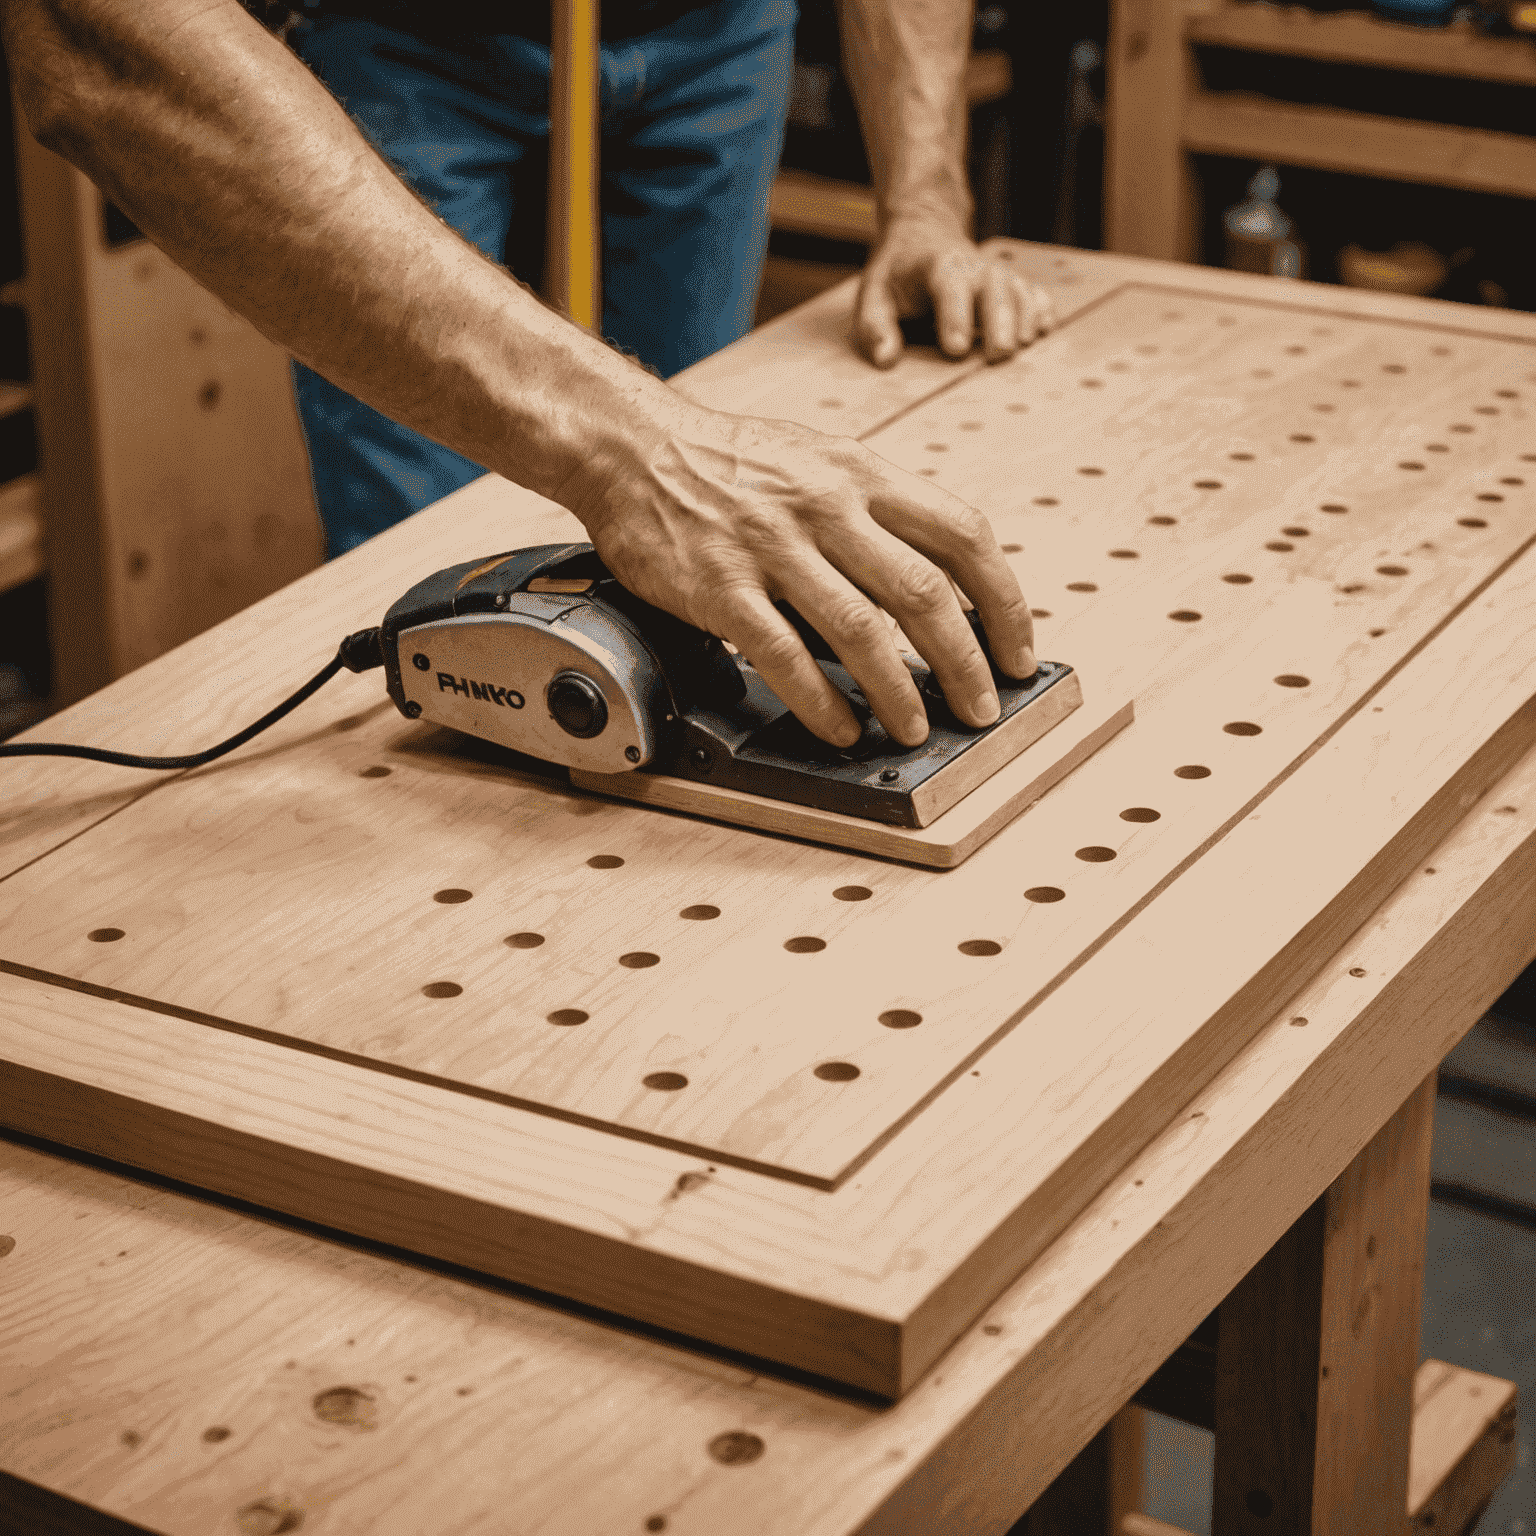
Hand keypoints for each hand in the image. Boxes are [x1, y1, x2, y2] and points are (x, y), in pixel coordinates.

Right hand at [559, 404, 1034, 749]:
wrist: (634, 446)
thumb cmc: (730, 460)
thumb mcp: (822, 460)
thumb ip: (879, 514)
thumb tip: (939, 585)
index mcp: (862, 474)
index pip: (963, 535)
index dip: (1004, 602)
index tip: (1018, 651)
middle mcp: (827, 507)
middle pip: (923, 593)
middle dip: (965, 662)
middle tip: (980, 708)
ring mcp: (774, 548)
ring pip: (861, 631)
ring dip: (899, 692)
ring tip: (915, 729)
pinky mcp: (722, 587)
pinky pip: (783, 655)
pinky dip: (821, 700)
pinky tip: (841, 726)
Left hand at [854, 213, 1054, 368]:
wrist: (924, 235)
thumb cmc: (897, 275)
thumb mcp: (874, 294)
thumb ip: (875, 327)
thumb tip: (885, 360)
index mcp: (937, 266)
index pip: (948, 287)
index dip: (953, 316)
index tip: (955, 349)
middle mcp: (973, 266)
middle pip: (992, 288)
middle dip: (998, 320)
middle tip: (999, 354)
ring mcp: (996, 273)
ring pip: (1017, 290)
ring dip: (1025, 316)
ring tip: (1026, 345)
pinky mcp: (1012, 284)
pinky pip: (1033, 293)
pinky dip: (1042, 309)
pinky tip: (1046, 330)